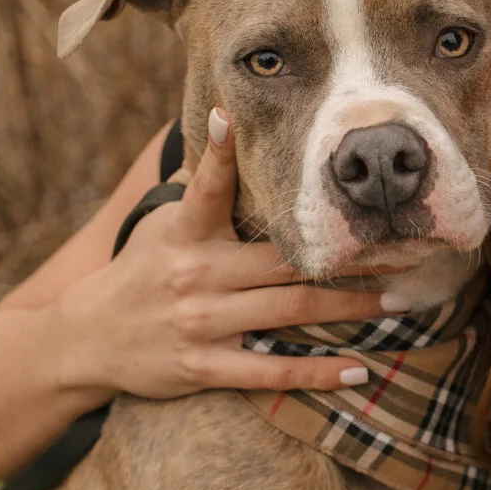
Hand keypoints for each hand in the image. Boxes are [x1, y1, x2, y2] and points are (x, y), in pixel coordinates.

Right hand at [57, 108, 391, 398]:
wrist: (86, 338)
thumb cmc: (144, 270)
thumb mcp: (166, 225)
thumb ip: (207, 193)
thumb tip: (235, 127)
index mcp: (186, 233)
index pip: (205, 187)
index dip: (215, 152)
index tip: (229, 116)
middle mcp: (195, 274)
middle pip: (285, 261)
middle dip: (349, 255)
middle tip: (404, 247)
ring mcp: (201, 323)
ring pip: (290, 313)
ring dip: (350, 308)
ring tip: (399, 301)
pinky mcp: (203, 367)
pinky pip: (273, 372)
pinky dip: (319, 373)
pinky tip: (360, 369)